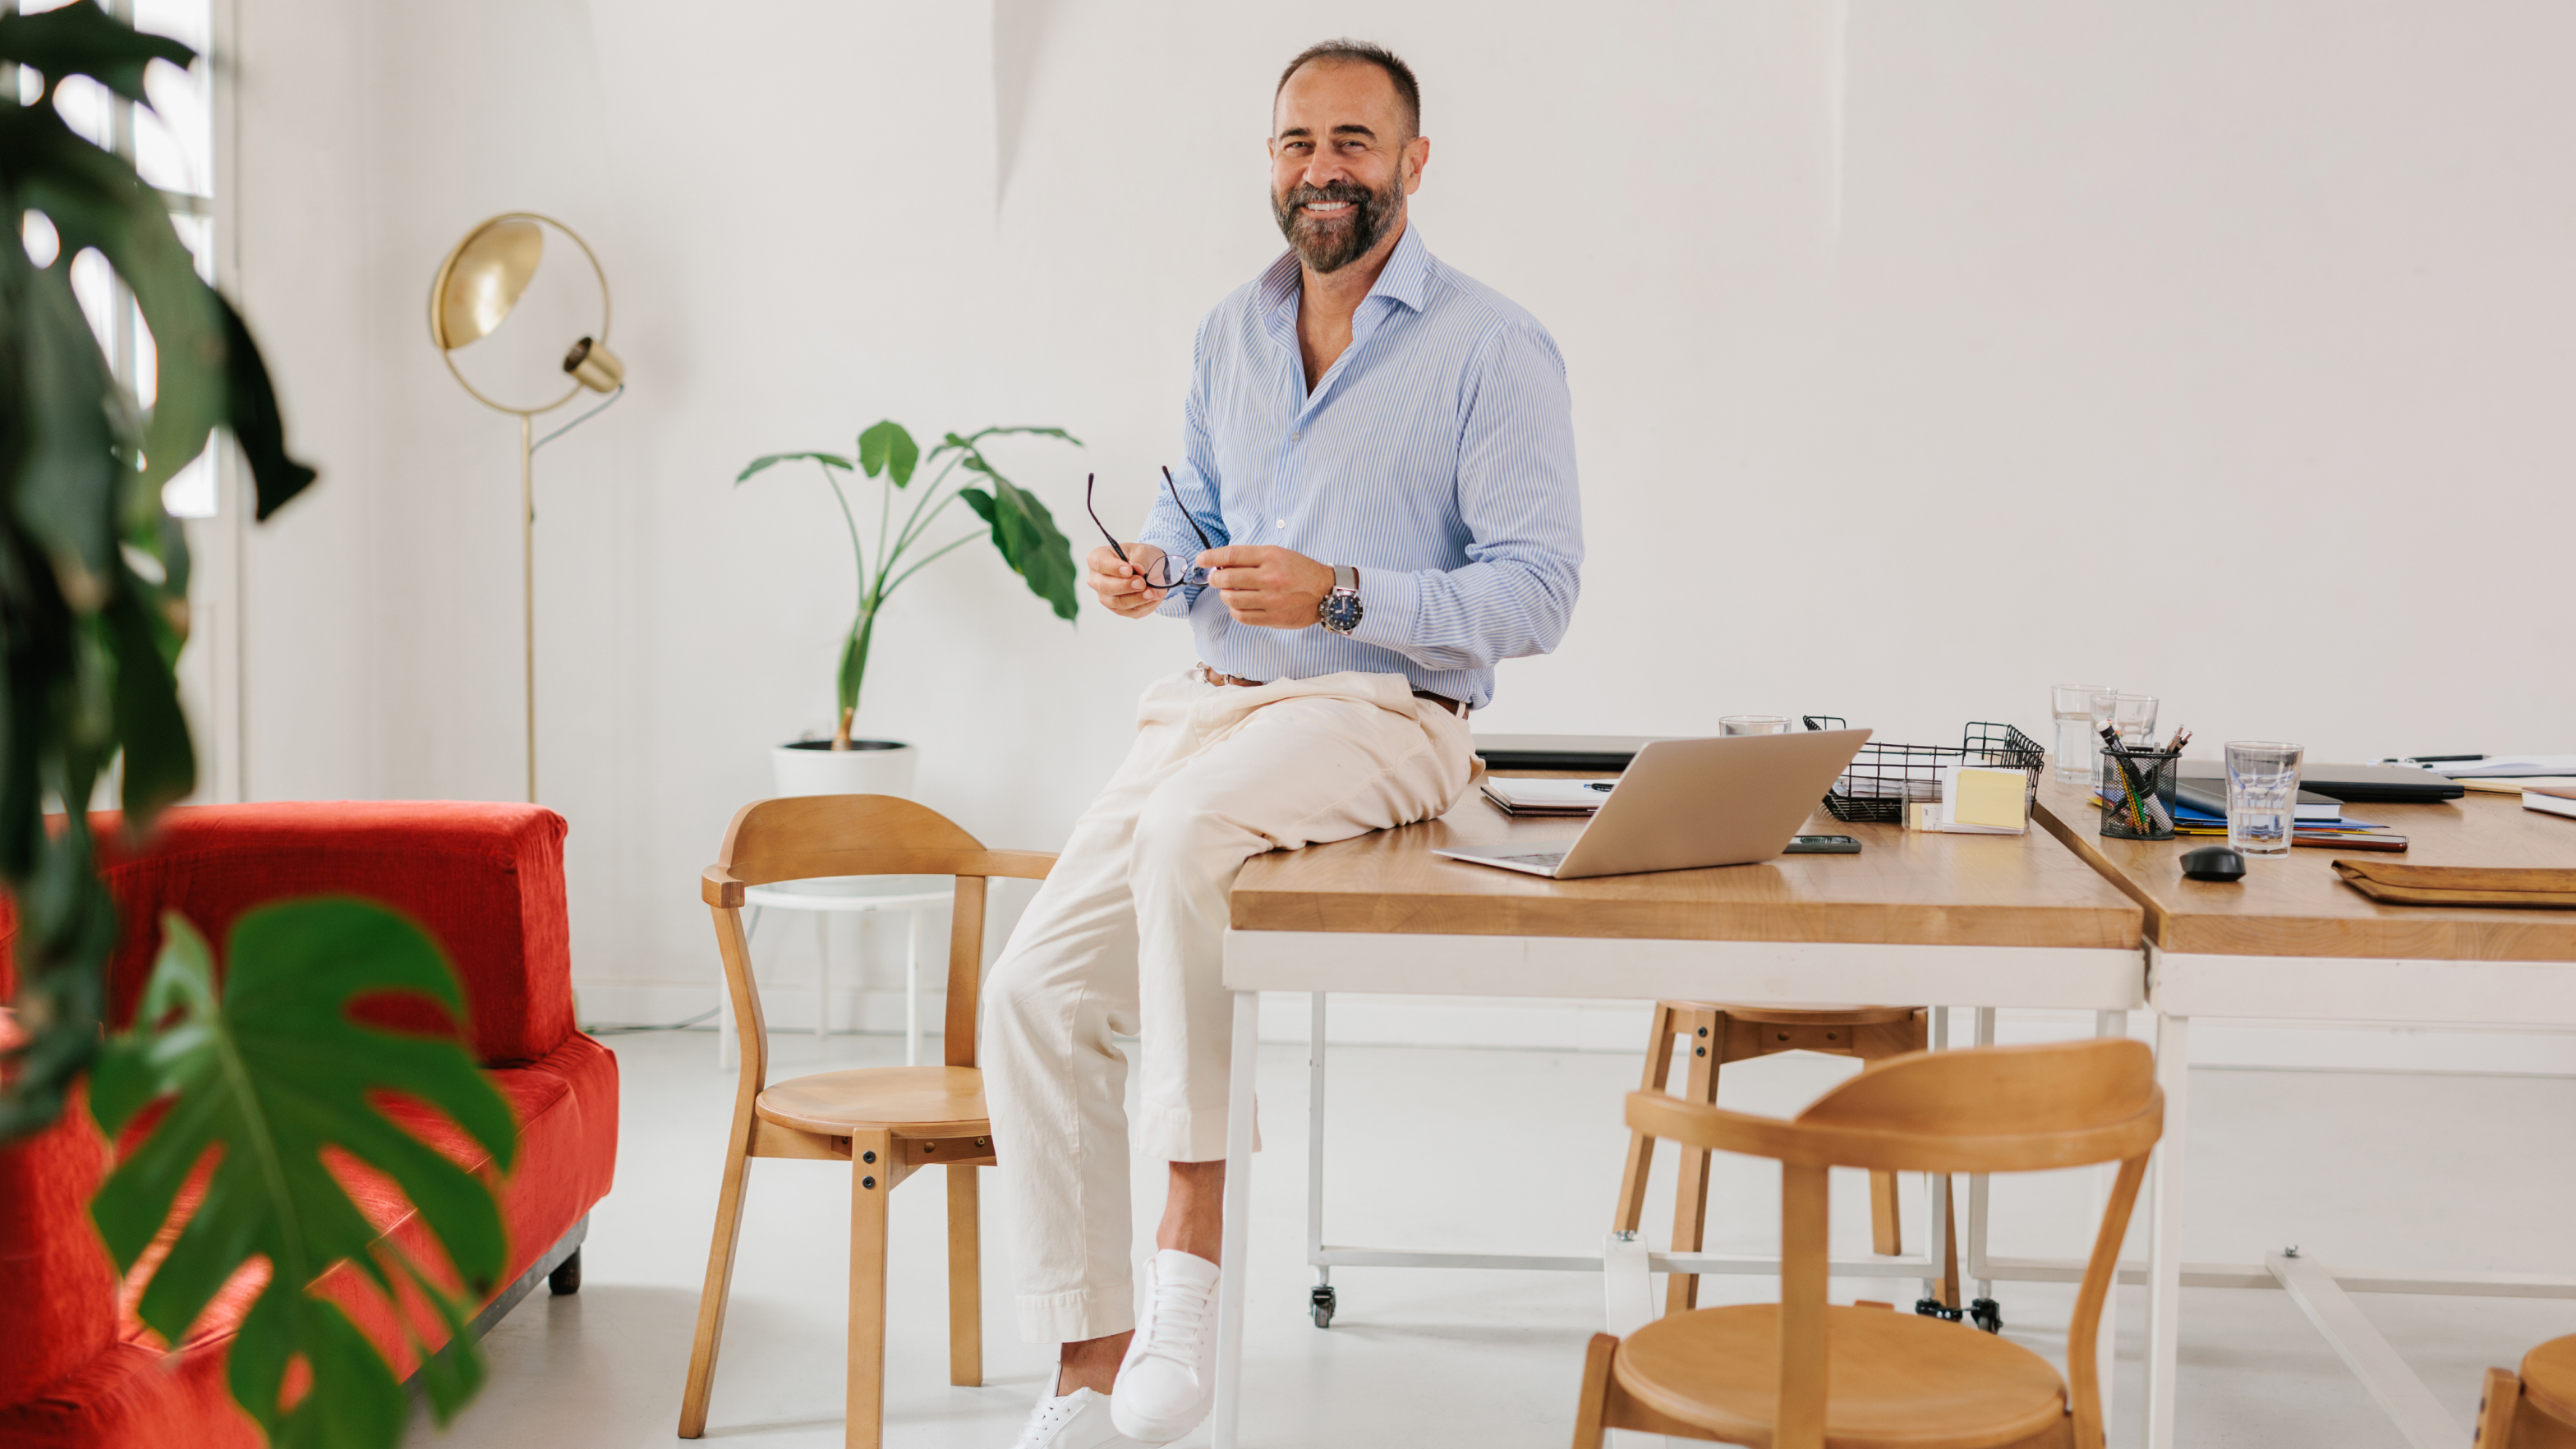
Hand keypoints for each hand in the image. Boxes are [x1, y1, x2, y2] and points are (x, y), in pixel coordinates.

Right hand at [1087, 542, 1167, 618]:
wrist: (1151, 571)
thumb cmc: (1141, 558)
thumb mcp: (1144, 551)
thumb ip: (1141, 558)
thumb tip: (1138, 569)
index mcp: (1098, 558)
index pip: (1099, 563)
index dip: (1113, 567)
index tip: (1129, 570)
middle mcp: (1097, 579)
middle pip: (1104, 586)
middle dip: (1125, 586)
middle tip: (1142, 583)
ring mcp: (1106, 596)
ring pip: (1117, 602)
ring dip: (1137, 598)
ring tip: (1152, 592)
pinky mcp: (1118, 608)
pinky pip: (1129, 611)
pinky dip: (1143, 605)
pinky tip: (1153, 597)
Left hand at [1200, 545, 1334, 628]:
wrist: (1326, 592)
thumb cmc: (1300, 571)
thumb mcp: (1278, 554)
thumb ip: (1251, 558)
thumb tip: (1221, 563)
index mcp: (1271, 557)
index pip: (1232, 555)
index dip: (1212, 556)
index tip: (1201, 559)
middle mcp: (1270, 578)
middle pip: (1228, 578)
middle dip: (1214, 578)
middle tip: (1214, 577)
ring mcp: (1271, 600)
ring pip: (1232, 599)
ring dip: (1224, 595)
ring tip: (1228, 591)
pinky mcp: (1273, 618)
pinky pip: (1242, 616)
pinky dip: (1235, 610)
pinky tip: (1239, 605)